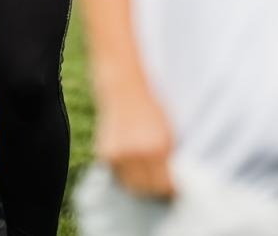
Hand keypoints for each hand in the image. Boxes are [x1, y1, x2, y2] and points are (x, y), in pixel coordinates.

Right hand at [96, 81, 174, 198]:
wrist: (125, 88)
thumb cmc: (152, 109)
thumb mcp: (168, 132)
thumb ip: (169, 157)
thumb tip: (171, 182)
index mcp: (159, 148)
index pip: (165, 185)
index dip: (170, 190)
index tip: (172, 189)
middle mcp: (138, 153)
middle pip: (146, 189)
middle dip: (153, 190)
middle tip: (158, 186)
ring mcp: (120, 154)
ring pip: (130, 185)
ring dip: (137, 184)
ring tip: (144, 175)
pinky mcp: (105, 153)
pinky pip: (117, 174)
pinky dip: (124, 173)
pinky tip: (130, 162)